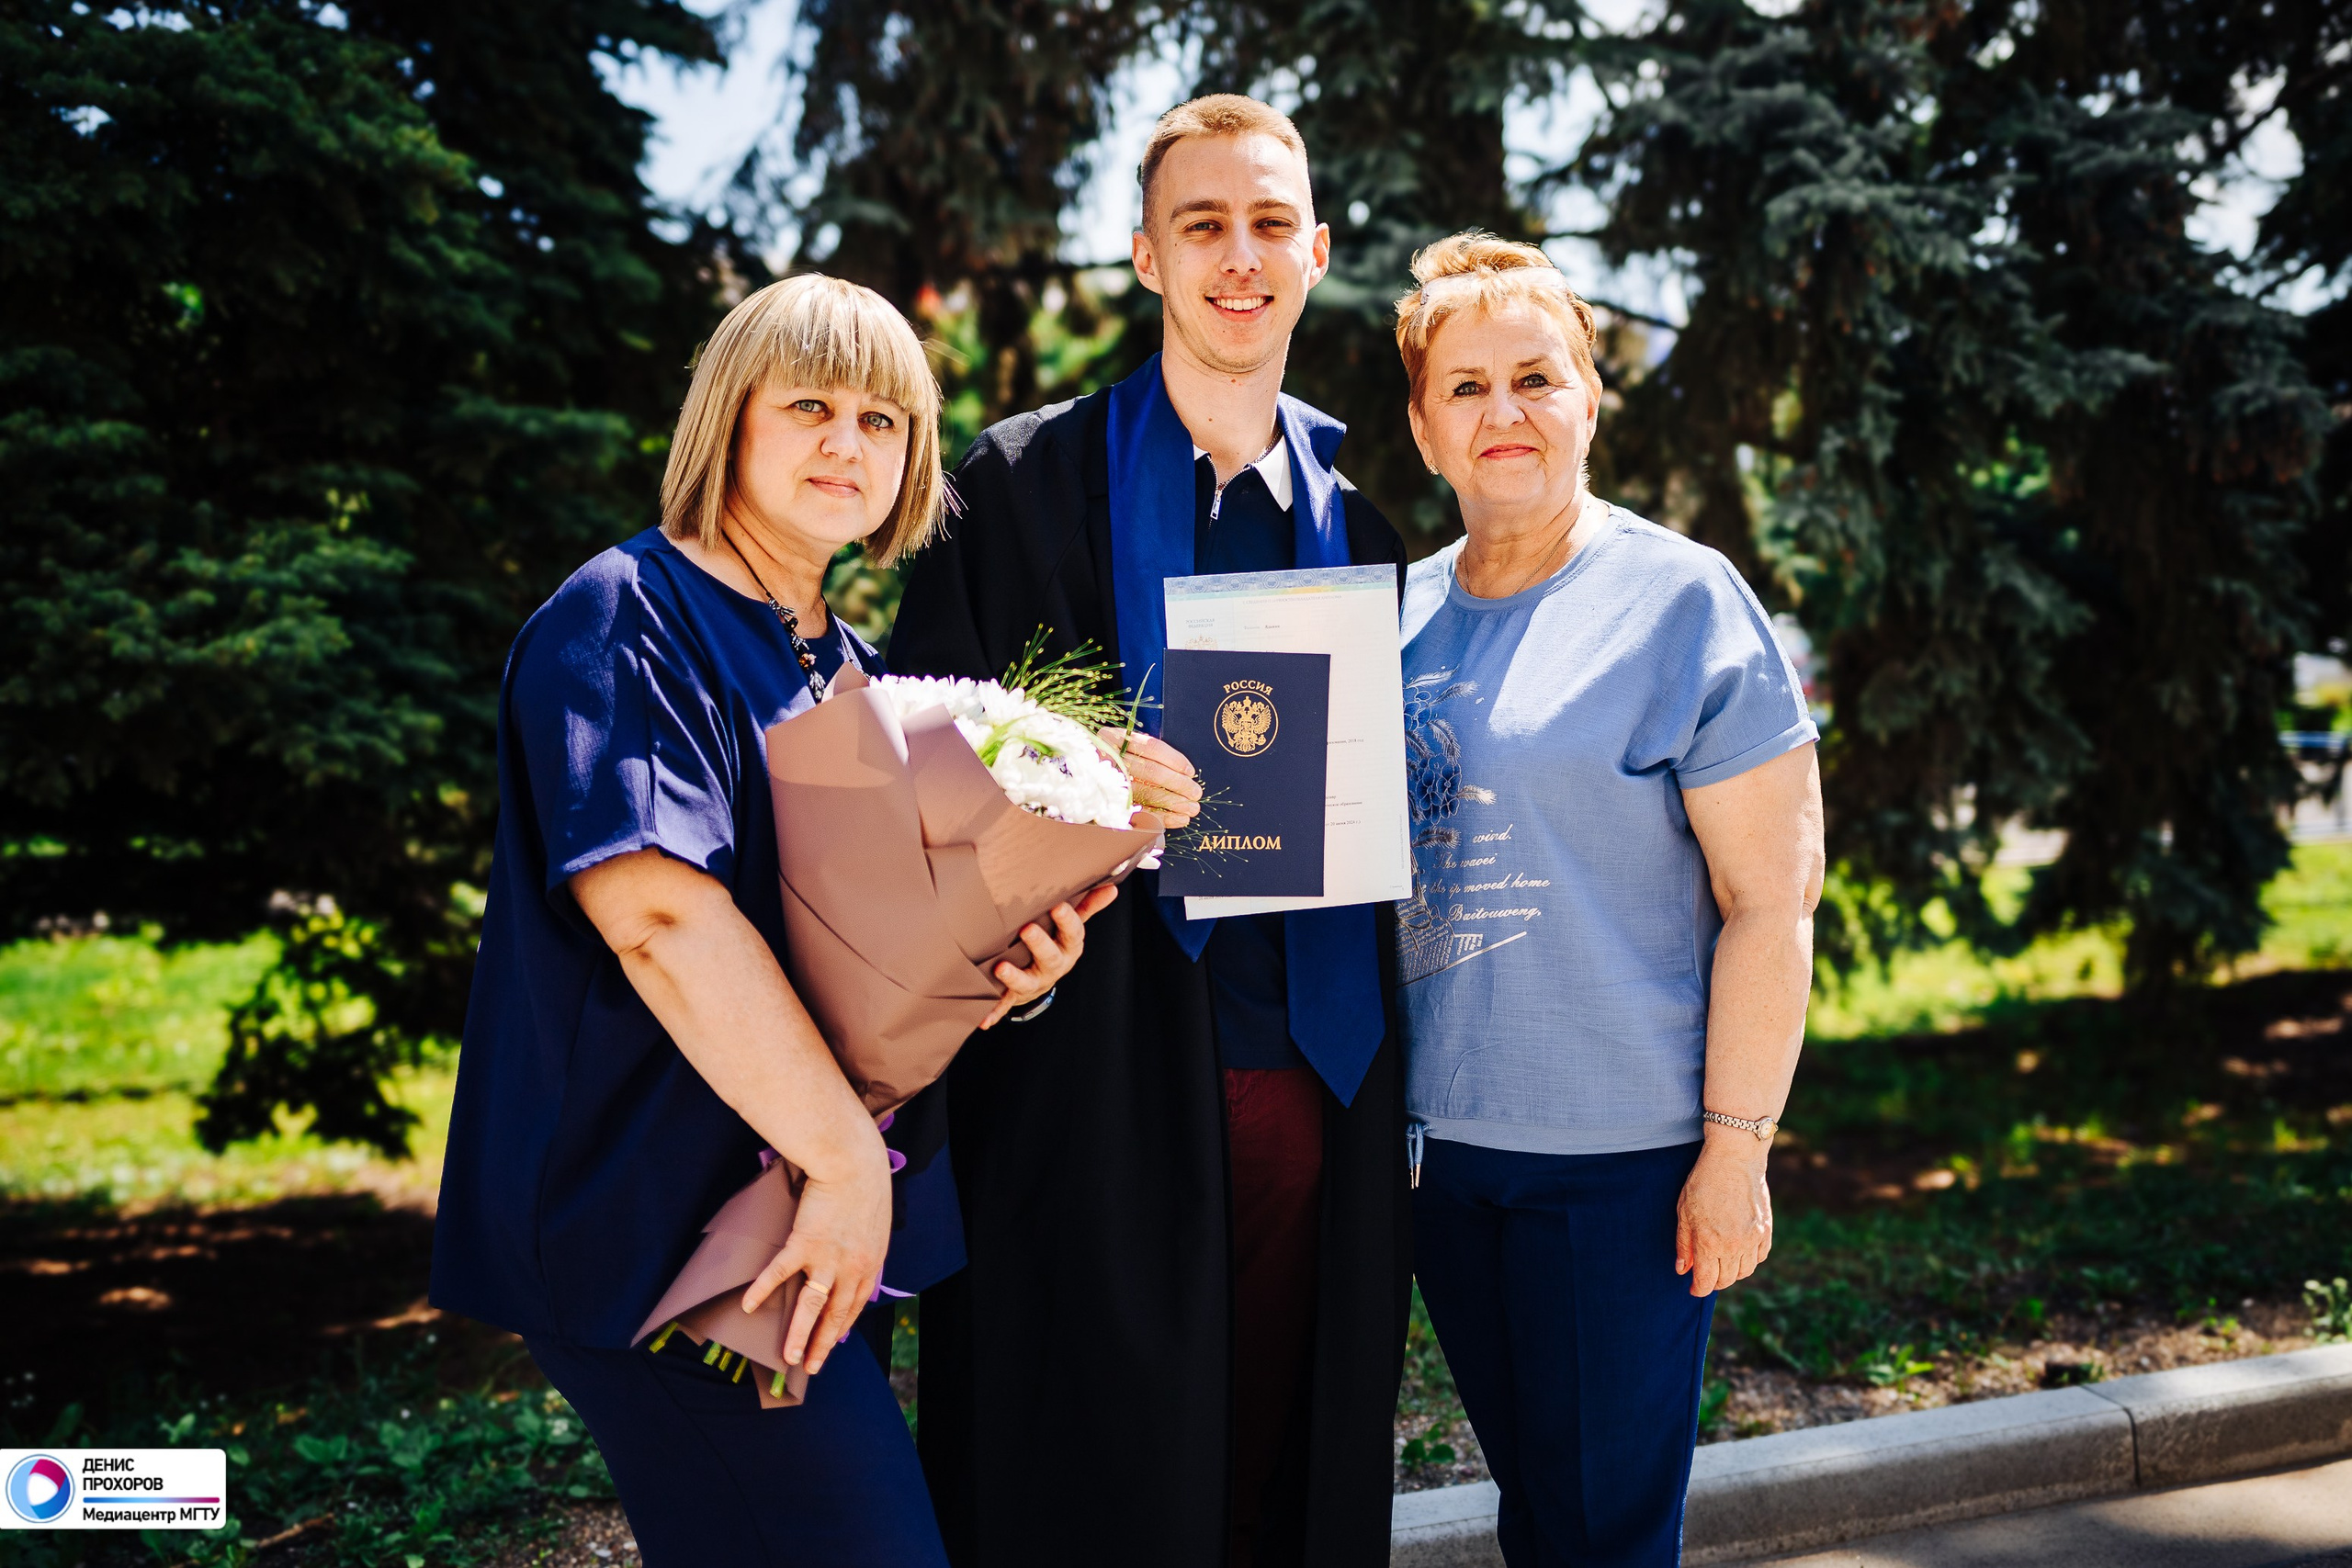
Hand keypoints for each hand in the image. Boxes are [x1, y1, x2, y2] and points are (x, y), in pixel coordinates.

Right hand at [742, 1149, 891, 1374]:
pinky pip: (779, 1273)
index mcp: (869, 1263)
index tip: (833, 1343)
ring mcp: (827, 1258)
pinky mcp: (803, 1243)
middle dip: (821, 1344)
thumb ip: (864, 1246)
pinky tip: (748, 1306)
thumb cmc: (866, 1185)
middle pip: (834, 1315)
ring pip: (810, 1306)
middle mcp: (851, 1268)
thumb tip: (855, 1259)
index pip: (854, 1305)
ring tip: (788, 1357)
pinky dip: (762, 1290)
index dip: (841, 1326)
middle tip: (810, 1367)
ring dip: (798, 1334)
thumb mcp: (875, 1222)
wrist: (853, 1162)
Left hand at [977, 884, 1116, 1029]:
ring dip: (1014, 977)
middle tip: (1027, 930)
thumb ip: (1088, 907)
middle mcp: (1054, 966)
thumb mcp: (1071, 927)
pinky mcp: (1015, 995)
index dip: (1067, 921)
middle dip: (1039, 945)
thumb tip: (1112, 889)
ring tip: (1001, 969)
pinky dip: (995, 1012)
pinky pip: (1005, 1005)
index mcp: (1068, 947)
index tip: (1058, 906)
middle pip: (1050, 957)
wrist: (1041, 978)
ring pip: (1026, 982)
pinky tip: (985, 1020)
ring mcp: (1035, 982)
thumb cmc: (1055, 944)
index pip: (1073, 934)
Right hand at [1100, 728, 1201, 828]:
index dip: (1174, 760)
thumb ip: (1148, 755)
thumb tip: (1185, 773)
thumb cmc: (1113, 762)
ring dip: (1173, 802)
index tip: (1190, 772)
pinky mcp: (1106, 805)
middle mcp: (1107, 758)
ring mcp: (1104, 782)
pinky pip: (1137, 811)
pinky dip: (1160, 817)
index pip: (1151, 747)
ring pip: (1146, 792)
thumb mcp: (1126, 749)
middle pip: (1150, 771)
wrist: (1080, 776)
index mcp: (1114, 739)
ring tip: (1191, 808)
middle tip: (1196, 793)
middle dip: (1178, 784)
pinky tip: (1177, 819)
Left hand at [1675, 1133, 1773, 1296]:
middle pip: (1726, 1280)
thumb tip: (1683, 1269)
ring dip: (1732, 1273)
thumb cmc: (1704, 1182)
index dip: (1698, 1289)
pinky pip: (1760, 1257)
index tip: (1693, 1289)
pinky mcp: (1766, 1230)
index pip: (1706, 1281)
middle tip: (1705, 1275)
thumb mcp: (1684, 1211)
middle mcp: (1733, 1246)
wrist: (1735, 1159)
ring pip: (1744, 1272)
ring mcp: (1753, 1239)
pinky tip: (1740, 1252)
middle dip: (1713, 1282)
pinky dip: (1750, 1260)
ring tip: (1721, 1263)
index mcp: (1709, 1243)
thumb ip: (1683, 1243)